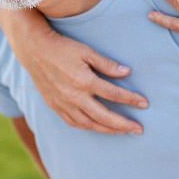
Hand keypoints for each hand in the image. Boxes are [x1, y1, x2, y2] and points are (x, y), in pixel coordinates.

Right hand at [0, 2, 147, 134]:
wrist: (34, 50)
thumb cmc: (63, 47)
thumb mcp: (87, 51)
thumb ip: (107, 64)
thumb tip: (126, 73)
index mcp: (84, 81)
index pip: (113, 94)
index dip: (131, 99)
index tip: (144, 103)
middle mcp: (74, 96)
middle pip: (104, 116)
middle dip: (123, 124)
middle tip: (139, 129)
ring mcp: (63, 104)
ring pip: (89, 124)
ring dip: (107, 129)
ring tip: (122, 131)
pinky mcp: (55, 106)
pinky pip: (74, 123)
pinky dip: (88, 127)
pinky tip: (98, 127)